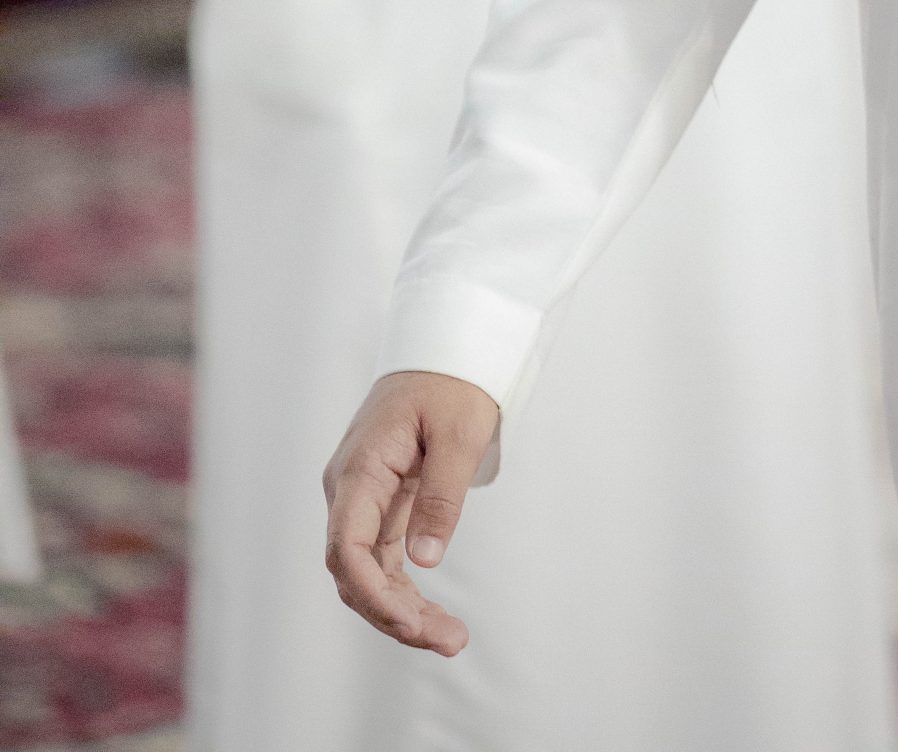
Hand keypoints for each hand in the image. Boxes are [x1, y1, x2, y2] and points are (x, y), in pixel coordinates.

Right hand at [323, 369, 498, 654]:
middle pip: (354, 571)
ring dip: (402, 610)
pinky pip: (381, 558)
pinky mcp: (379, 504)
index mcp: (360, 469)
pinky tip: (431, 615)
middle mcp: (350, 489)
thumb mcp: (458, 434)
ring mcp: (362, 499)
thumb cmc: (451, 383)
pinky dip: (404, 589)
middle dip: (395, 614)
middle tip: (451, 642)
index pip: (347, 547)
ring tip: (452, 639)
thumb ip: (440, 495)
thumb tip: (425, 561)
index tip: (411, 623)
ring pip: (367, 572)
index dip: (372, 594)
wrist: (444, 349)